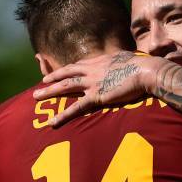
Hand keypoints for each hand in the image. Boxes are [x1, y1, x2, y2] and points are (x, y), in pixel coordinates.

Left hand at [33, 51, 163, 125]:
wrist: (146, 71)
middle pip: (66, 74)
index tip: (56, 74)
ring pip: (65, 87)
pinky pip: (76, 108)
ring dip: (49, 92)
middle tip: (41, 84)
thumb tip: (122, 61)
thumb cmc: (142, 66)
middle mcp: (91, 70)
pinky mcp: (97, 96)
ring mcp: (92, 83)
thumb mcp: (126, 59)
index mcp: (98, 61)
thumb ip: (118, 62)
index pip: (77, 66)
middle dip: (52, 79)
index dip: (65, 70)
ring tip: (35, 97)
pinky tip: (52, 123)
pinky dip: (63, 116)